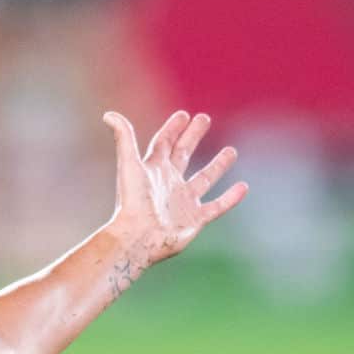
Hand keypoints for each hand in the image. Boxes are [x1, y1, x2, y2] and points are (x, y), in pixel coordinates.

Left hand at [102, 110, 246, 268]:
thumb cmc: (132, 202)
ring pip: (205, 178)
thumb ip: (123, 137)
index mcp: (153, 169)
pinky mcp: (195, 219)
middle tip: (204, 119)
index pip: (164, 143)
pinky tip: (243, 187)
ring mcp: (184, 202)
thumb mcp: (129, 164)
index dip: (173, 128)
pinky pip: (217, 206)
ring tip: (231, 151)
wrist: (138, 238)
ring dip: (217, 165)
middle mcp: (169, 183)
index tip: (184, 115)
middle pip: (183, 154)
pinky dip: (231, 198)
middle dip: (193, 136)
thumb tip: (109, 114)